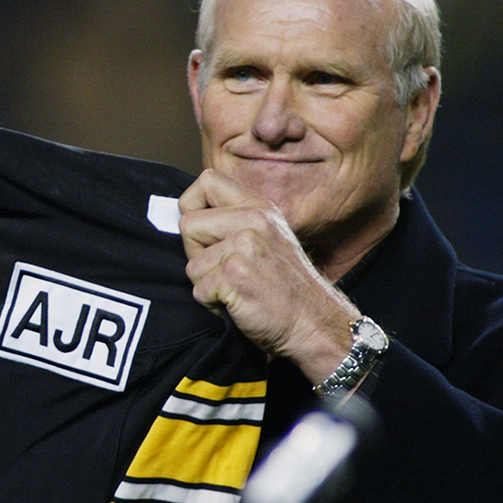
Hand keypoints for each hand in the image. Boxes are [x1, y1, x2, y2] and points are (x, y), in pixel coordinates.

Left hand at [178, 169, 360, 383]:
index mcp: (259, 207)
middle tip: (223, 271)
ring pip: (191, 264)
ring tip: (237, 289)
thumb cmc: (286, 288)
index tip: (201, 230)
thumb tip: (189, 216)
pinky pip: (198, 290)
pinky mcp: (235, 275)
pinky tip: (239, 304)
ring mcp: (244, 246)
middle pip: (188, 223)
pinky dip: (213, 304)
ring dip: (207, 285)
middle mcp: (253, 220)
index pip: (207, 180)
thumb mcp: (269, 238)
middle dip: (195, 253)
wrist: (314, 322)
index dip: (192, 205)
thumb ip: (236, 221)